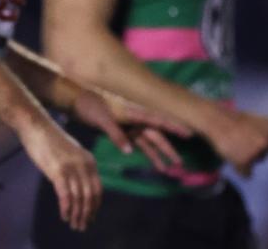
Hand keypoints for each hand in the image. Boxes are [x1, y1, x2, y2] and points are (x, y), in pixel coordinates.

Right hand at [18, 118, 100, 231]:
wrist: (35, 125)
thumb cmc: (48, 138)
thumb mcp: (70, 152)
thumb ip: (77, 166)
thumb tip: (77, 185)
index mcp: (89, 160)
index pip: (97, 189)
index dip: (95, 206)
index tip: (90, 216)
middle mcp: (84, 165)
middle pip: (90, 196)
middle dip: (87, 213)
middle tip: (82, 225)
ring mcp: (71, 168)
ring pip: (79, 198)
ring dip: (77, 214)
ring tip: (74, 224)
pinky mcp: (58, 170)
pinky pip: (66, 196)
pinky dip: (66, 209)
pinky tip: (64, 216)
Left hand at [70, 89, 192, 172]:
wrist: (78, 100)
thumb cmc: (91, 106)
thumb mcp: (102, 119)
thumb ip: (116, 134)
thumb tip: (130, 151)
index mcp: (133, 111)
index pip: (157, 119)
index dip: (173, 126)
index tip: (189, 132)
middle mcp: (136, 119)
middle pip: (156, 134)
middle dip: (169, 148)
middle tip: (181, 161)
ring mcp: (131, 126)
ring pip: (150, 142)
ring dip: (160, 154)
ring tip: (173, 167)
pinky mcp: (125, 132)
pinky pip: (141, 145)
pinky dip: (149, 154)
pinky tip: (158, 165)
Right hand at [205, 106, 267, 177]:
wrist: (217, 120)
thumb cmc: (236, 119)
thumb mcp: (259, 118)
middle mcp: (265, 144)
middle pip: (261, 158)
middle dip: (251, 153)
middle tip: (239, 142)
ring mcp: (255, 153)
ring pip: (251, 164)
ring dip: (243, 158)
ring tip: (233, 145)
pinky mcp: (244, 161)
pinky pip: (246, 174)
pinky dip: (239, 169)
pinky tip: (231, 157)